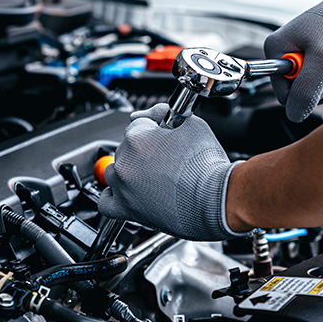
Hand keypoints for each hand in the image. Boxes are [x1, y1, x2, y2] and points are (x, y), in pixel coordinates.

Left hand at [98, 104, 250, 240]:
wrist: (216, 199)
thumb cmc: (207, 166)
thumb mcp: (192, 125)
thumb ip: (166, 112)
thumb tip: (154, 112)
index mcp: (137, 137)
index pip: (138, 123)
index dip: (154, 128)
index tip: (164, 135)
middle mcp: (125, 160)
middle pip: (126, 147)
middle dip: (144, 150)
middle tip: (166, 159)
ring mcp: (123, 186)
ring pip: (115, 171)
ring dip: (130, 171)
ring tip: (154, 177)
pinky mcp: (126, 209)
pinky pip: (106, 201)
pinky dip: (115, 196)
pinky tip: (129, 192)